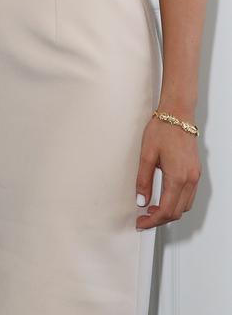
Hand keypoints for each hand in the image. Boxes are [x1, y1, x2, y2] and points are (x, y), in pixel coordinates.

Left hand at [135, 114, 200, 228]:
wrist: (177, 114)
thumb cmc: (162, 129)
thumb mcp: (146, 154)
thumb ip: (143, 180)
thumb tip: (141, 200)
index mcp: (177, 177)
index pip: (166, 210)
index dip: (152, 221)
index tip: (141, 223)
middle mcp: (190, 179)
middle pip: (177, 212)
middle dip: (160, 219)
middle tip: (143, 218)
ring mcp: (195, 176)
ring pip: (185, 206)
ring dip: (169, 211)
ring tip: (152, 209)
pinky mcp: (195, 171)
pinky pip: (189, 195)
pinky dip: (177, 202)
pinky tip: (165, 197)